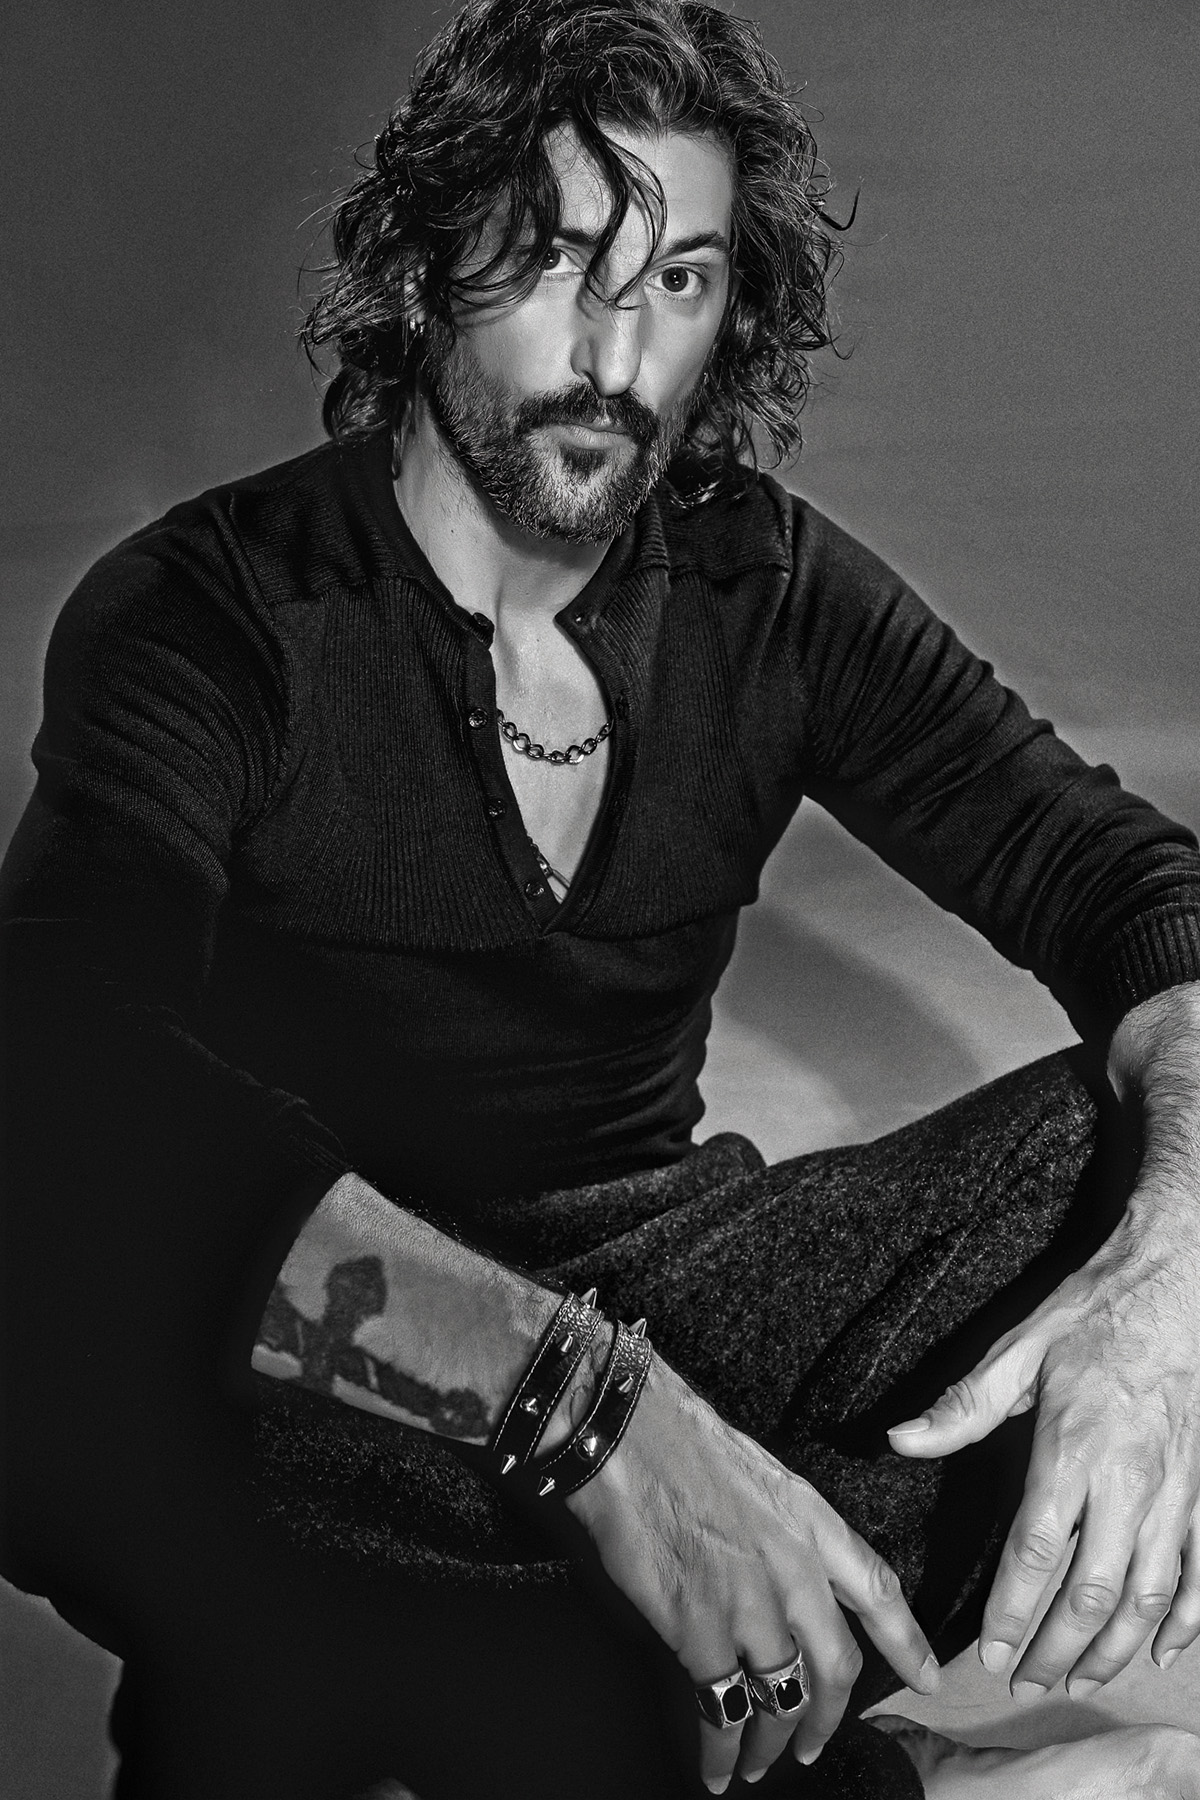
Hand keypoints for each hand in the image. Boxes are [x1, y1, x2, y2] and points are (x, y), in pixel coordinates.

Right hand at [567, 1354, 938, 1793]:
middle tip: (812, 1746)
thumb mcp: (762, 1475)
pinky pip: (722, 1710)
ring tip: (759, 1765)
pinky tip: (717, 1769)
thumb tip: (785, 1577)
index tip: (928, 1679)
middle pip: (835, 1669)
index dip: (907, 1643)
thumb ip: (786, 1532)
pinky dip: (720, 1749)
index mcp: (812, 1524)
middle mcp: (794, 1572)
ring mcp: (750, 1607)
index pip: (878, 1591)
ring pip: (781, 1699)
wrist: (628, 1437)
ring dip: (772, 1743)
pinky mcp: (700, 1633)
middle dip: (825, 1720)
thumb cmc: (682, 1443)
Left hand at [888, 1214, 1199, 1697]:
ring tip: (1079, 1677)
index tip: (989, 1650)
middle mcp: (1129, 1479)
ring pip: (1150, 1594)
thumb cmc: (1090, 1316)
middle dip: (1058, 1647)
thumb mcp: (1016, 1348)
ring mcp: (1175, 1491)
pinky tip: (1160, 1650)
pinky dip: (1187, 1620)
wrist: (1174, 1284)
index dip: (1012, 1611)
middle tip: (1026, 1679)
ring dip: (1114, 1647)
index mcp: (1072, 1447)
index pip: (1036, 1550)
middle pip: (1093, 1590)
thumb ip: (961, 1406)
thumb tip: (898, 1440)